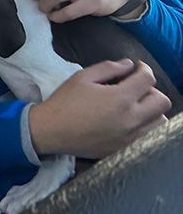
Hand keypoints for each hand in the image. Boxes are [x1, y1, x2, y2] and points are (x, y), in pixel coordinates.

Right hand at [29, 59, 170, 158]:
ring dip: (151, 110)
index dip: (143, 69)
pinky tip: (127, 121)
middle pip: (161, 101)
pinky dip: (144, 126)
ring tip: (134, 106)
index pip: (148, 79)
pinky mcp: (125, 149)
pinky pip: (148, 136)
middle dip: (150, 90)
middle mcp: (131, 118)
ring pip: (160, 121)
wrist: (50, 131)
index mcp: (120, 98)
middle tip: (134, 88)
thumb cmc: (64, 101)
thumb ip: (108, 67)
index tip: (135, 69)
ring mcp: (130, 137)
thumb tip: (129, 64)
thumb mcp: (82, 77)